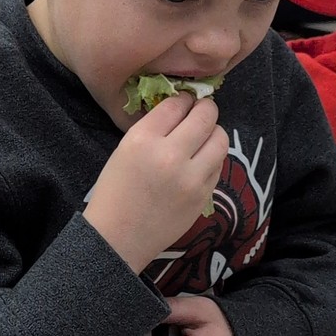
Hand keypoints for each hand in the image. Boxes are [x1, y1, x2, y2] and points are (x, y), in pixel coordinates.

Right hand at [84, 93, 226, 273]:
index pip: (176, 104)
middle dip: (205, 108)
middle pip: (205, 117)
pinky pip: (219, 165)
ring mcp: (191, 178)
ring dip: (214, 132)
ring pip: (220, 139)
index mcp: (142, 140)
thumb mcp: (125, 149)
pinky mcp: (203, 196)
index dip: (184, 98)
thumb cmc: (116, 191)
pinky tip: (200, 161)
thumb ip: (153, 128)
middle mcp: (170, 155)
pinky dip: (212, 158)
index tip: (185, 100)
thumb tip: (181, 109)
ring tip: (204, 135)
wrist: (118, 237)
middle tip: (202, 110)